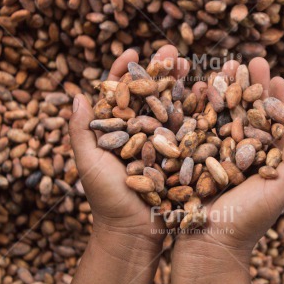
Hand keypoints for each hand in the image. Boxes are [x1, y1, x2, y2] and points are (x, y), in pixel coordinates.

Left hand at [67, 45, 189, 283]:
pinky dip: (197, 112)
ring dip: (181, 85)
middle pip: (150, 95)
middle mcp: (141, 134)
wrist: (134, 233)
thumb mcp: (89, 163)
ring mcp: (162, 144)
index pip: (120, 93)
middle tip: (173, 50)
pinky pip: (190, 131)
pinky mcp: (181, 157)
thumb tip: (77, 94)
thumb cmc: (107, 200)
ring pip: (172, 108)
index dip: (125, 71)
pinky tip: (205, 94)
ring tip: (191, 65)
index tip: (133, 50)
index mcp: (116, 131)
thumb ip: (81, 131)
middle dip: (161, 71)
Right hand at [171, 58, 283, 283]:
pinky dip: (200, 108)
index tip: (279, 78)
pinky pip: (199, 128)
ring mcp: (218, 154)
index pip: (275, 125)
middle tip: (252, 60)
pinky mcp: (195, 157)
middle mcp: (243, 154)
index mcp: (267, 162)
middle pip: (249, 113)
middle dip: (251, 87)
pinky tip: (201, 88)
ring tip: (226, 65)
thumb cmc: (246, 223)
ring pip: (224, 116)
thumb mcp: (275, 195)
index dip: (277, 101)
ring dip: (226, 90)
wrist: (207, 245)